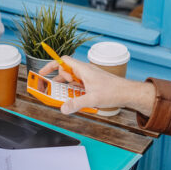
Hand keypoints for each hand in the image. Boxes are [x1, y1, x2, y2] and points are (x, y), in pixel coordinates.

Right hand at [39, 56, 154, 115]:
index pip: (63, 61)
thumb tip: (63, 108)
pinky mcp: (92, 83)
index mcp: (83, 69)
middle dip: (57, 81)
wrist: (128, 93)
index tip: (42, 73)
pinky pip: (78, 85)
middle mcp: (85, 71)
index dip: (51, 65)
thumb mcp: (92, 99)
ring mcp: (89, 77)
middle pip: (65, 72)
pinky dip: (73, 91)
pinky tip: (74, 99)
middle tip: (49, 90)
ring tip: (60, 97)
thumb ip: (76, 104)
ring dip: (65, 87)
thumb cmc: (114, 91)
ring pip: (72, 79)